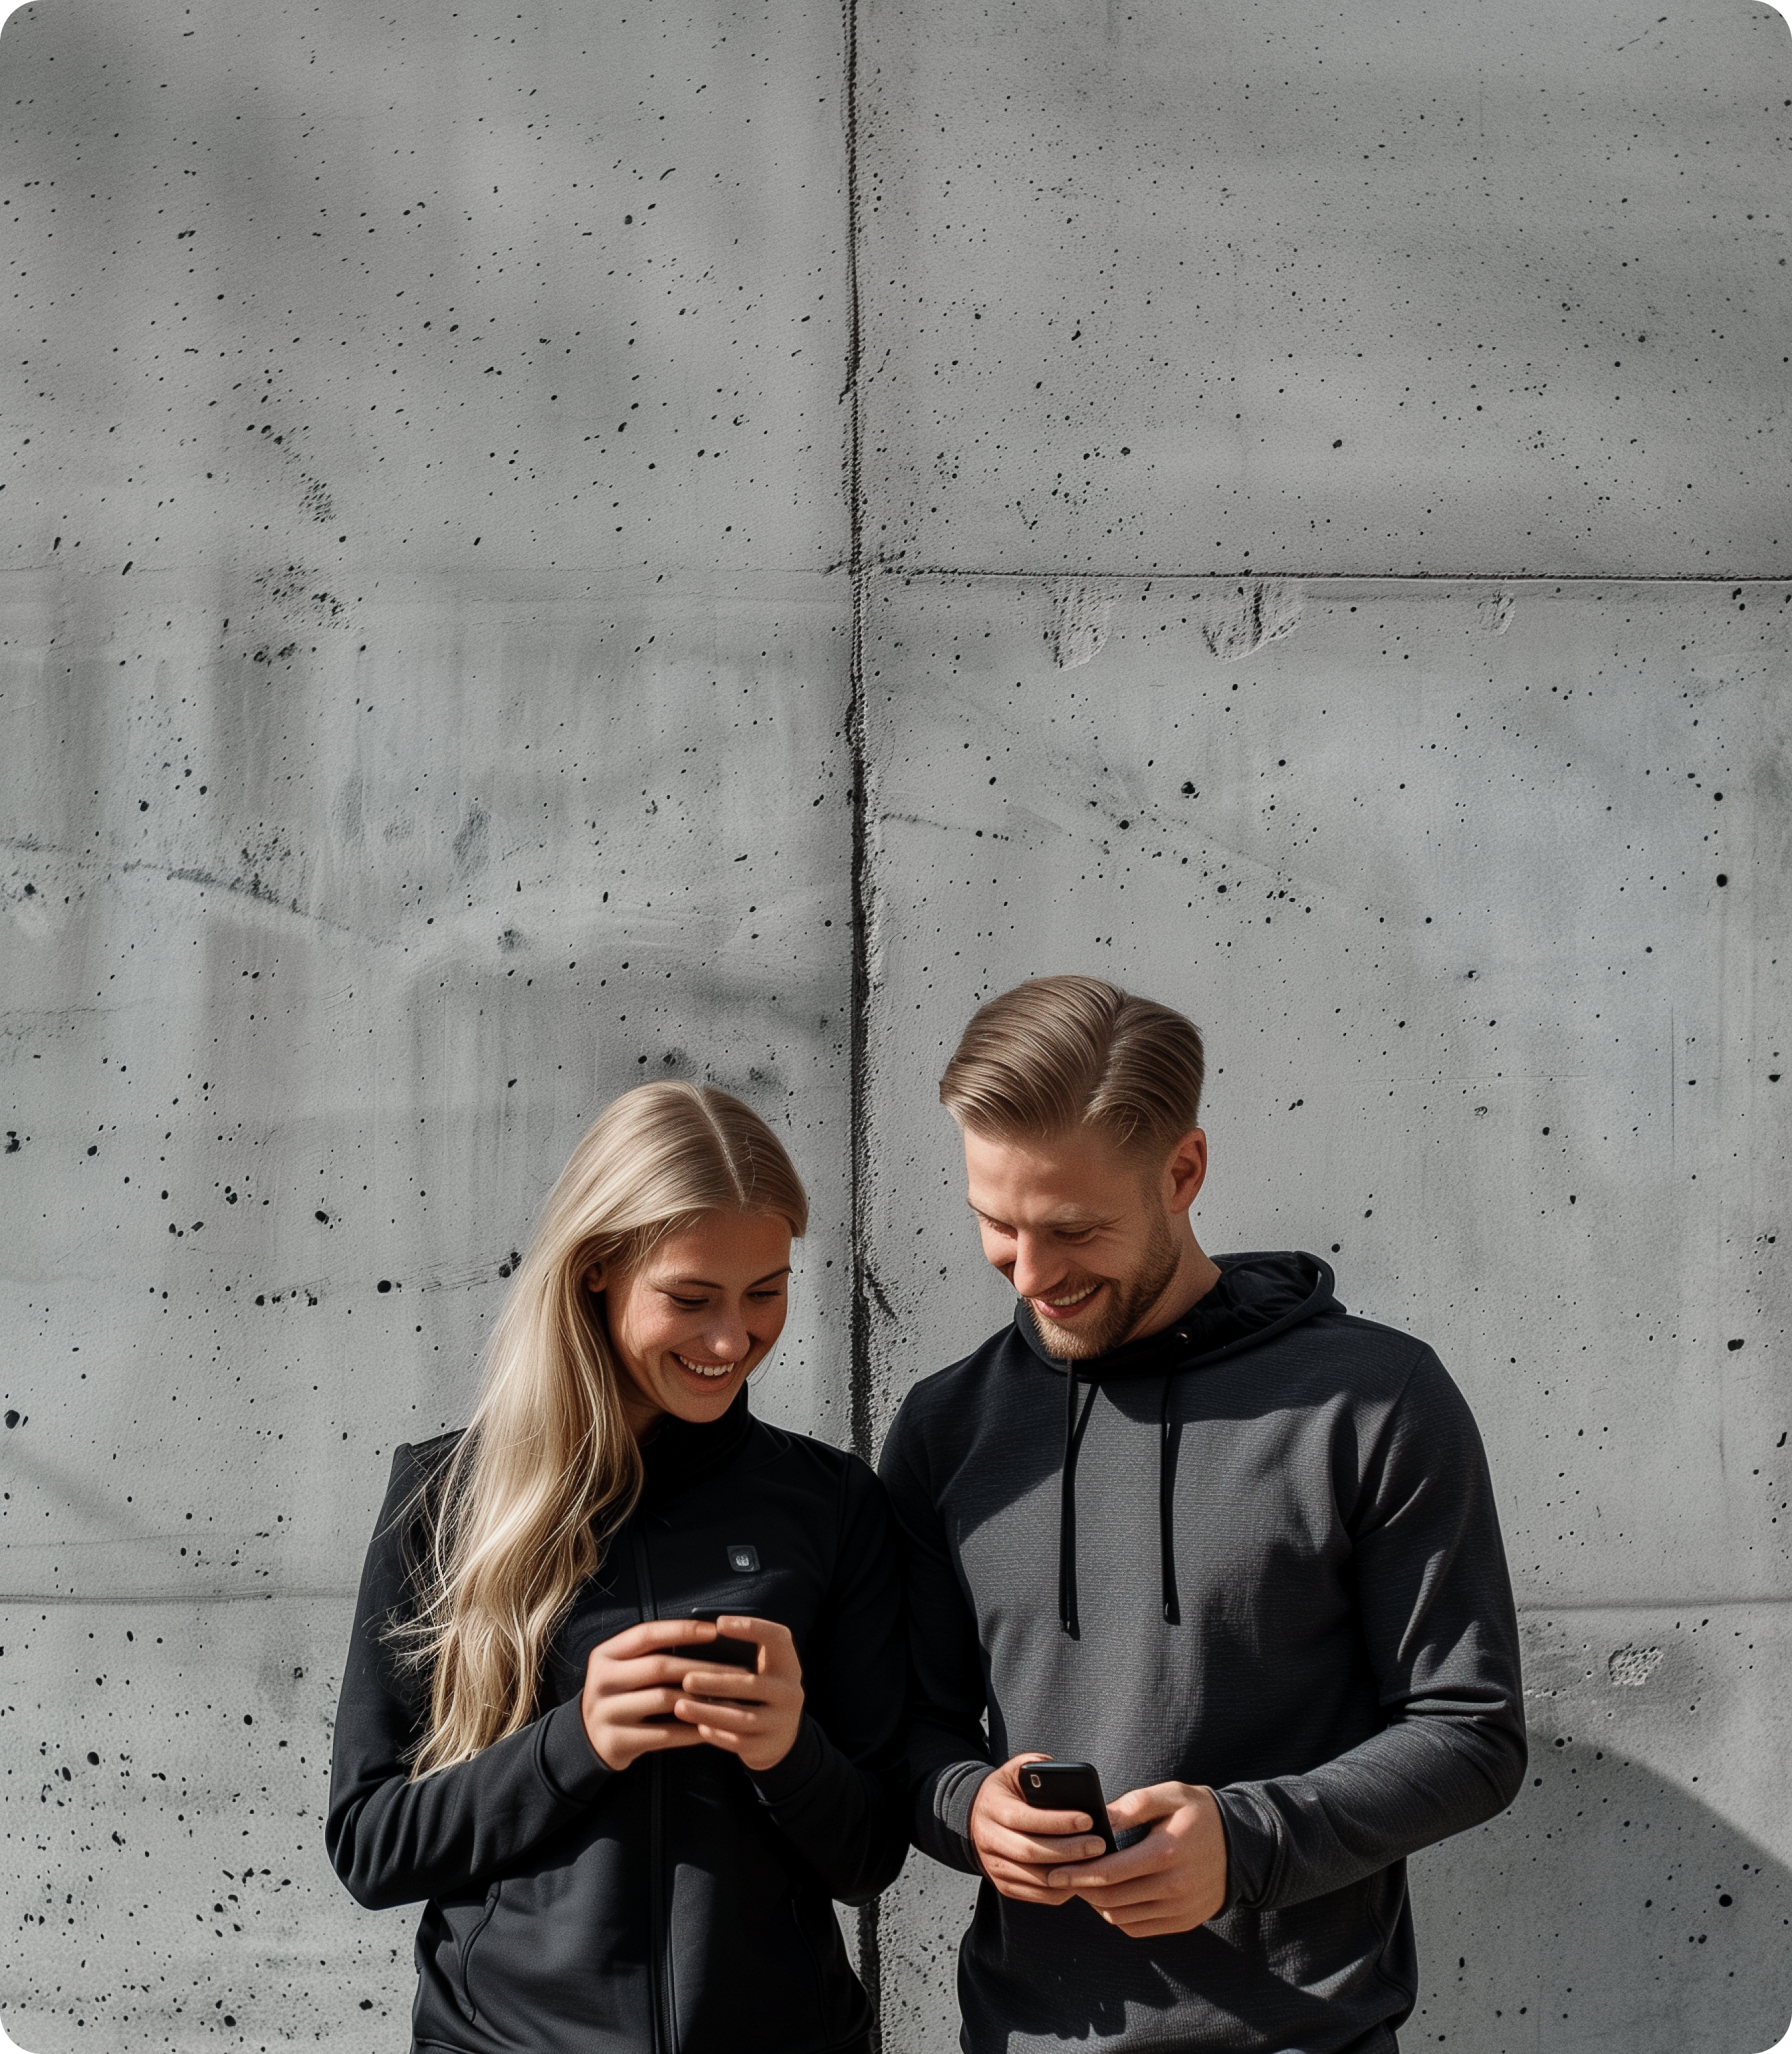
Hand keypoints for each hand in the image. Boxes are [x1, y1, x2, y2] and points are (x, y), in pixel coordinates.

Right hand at [581, 1619, 720, 1771]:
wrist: (587, 1738)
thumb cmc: (620, 1693)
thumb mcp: (623, 1668)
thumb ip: (652, 1654)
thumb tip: (708, 1640)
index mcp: (605, 1655)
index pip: (647, 1634)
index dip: (682, 1630)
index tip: (715, 1630)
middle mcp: (602, 1680)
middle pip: (659, 1667)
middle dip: (702, 1666)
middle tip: (737, 1669)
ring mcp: (607, 1713)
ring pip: (664, 1700)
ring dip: (701, 1699)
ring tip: (730, 1697)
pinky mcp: (616, 1742)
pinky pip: (663, 1735)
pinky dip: (691, 1731)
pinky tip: (712, 1726)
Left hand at [672, 1616, 803, 1773]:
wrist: (782, 1736)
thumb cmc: (760, 1690)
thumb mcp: (763, 1669)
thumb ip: (742, 1654)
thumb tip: (700, 1636)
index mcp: (788, 1663)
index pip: (777, 1638)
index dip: (751, 1628)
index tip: (719, 1623)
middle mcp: (790, 1691)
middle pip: (753, 1685)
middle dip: (717, 1682)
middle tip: (686, 1680)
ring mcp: (781, 1722)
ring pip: (742, 1718)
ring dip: (708, 1712)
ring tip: (680, 1706)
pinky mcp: (767, 1746)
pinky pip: (738, 1741)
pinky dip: (716, 1734)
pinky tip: (696, 1726)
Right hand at [968, 1754, 1108, 1905]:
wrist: (976, 1819)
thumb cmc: (1007, 1792)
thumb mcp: (1015, 1770)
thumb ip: (1037, 1766)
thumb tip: (1065, 1773)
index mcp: (992, 1807)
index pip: (1026, 1818)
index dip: (1058, 1821)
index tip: (1088, 1819)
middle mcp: (988, 1839)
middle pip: (1031, 1851)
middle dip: (1069, 1850)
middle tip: (1099, 1844)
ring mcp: (994, 1866)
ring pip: (1035, 1877)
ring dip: (1068, 1874)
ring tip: (1095, 1863)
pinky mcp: (1003, 1885)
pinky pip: (1036, 1894)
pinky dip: (1061, 1890)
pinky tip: (1080, 1877)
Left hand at [1046, 1780, 1227, 1936]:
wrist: (1244, 1845)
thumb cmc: (1199, 1813)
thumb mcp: (1170, 1794)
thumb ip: (1133, 1804)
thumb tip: (1099, 1819)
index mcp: (1166, 1852)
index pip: (1110, 1871)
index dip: (1076, 1874)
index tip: (1053, 1871)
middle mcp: (1173, 1887)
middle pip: (1111, 1898)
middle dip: (1080, 1889)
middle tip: (1059, 1877)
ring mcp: (1180, 1909)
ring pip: (1122, 1917)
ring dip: (1096, 1903)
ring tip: (1082, 1884)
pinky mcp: (1184, 1922)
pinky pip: (1139, 1928)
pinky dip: (1118, 1916)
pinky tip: (1109, 1897)